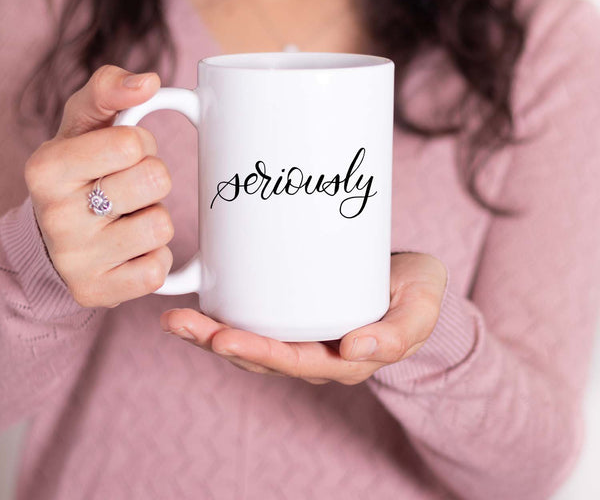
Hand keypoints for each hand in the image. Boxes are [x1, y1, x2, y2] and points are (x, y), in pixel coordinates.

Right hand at [25, 65, 174, 307]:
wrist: (54, 238)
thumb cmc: (79, 171)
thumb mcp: (83, 123)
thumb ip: (110, 90)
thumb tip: (149, 82)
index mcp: (47, 168)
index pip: (130, 142)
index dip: (140, 144)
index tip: (122, 154)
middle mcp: (55, 216)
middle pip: (154, 180)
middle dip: (152, 178)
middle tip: (129, 187)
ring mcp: (76, 260)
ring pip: (161, 226)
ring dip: (155, 219)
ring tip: (129, 218)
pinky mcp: (98, 292)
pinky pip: (157, 270)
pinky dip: (154, 257)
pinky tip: (130, 250)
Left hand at [160, 252, 446, 384]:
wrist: (411, 279)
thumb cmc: (417, 291)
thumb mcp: (422, 307)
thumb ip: (400, 332)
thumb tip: (356, 347)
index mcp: (346, 360)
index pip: (295, 364)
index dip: (258, 353)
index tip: (224, 336)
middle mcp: (318, 354)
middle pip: (262, 357)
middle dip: (218, 343)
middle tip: (183, 324)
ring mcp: (302, 337)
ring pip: (251, 343)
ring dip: (210, 333)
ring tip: (175, 319)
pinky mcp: (293, 315)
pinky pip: (255, 323)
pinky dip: (223, 317)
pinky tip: (198, 301)